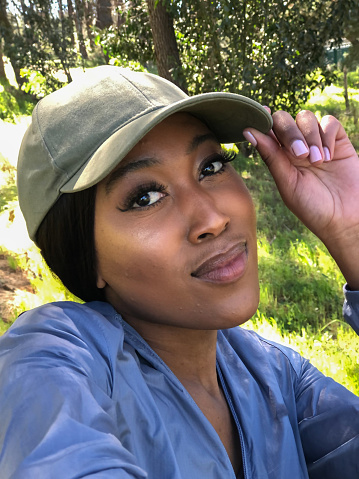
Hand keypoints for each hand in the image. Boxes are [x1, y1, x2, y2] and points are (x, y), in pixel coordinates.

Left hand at [243, 110, 358, 288]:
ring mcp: (316, 142)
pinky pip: (329, 122)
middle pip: (284, 120)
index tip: (262, 114)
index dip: (262, 119)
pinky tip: (329, 157)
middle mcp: (295, 147)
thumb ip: (271, 156)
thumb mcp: (288, 183)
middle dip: (290, 132)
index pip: (267, 131)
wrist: (344, 218)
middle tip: (300, 155)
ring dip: (310, 136)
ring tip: (317, 162)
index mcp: (279, 157)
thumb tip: (248, 131)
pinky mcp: (338, 141)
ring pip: (306, 117)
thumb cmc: (312, 207)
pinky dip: (327, 135)